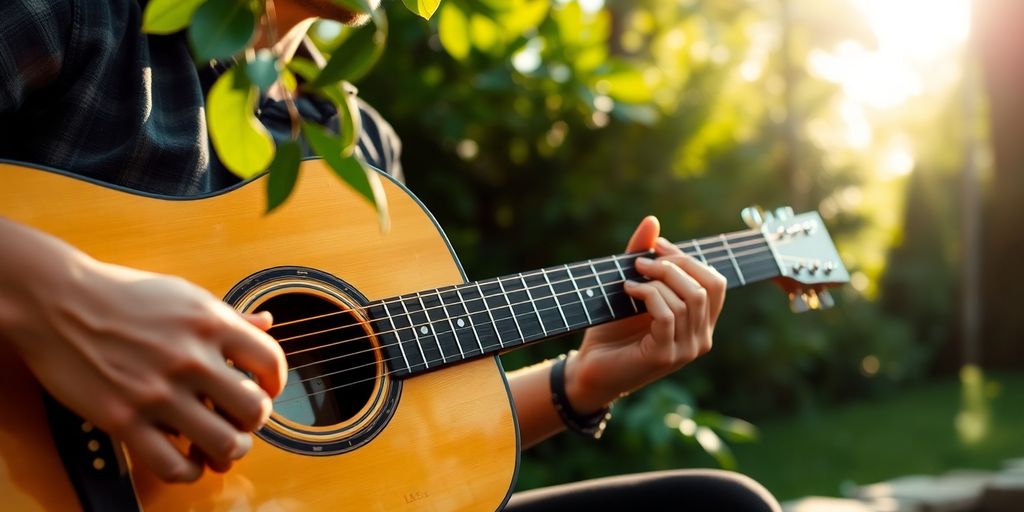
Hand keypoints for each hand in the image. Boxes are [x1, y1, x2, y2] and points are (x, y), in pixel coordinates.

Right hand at [0, 227, 285, 481]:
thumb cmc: (123, 295)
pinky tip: (188, 461)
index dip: (276, 382)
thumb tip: (266, 323)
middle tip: (241, 421)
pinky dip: (189, 472)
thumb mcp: (186, 295)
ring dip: (230, 451)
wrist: (58, 301)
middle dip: (254, 422)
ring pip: (224, 444)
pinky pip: (173, 466)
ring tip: (222, 446)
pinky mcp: (124, 419)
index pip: (272, 362)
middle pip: (254, 410)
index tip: (266, 389)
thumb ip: (229, 316)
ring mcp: (158, 392)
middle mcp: (191, 358)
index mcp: (211, 323)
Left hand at [565, 216, 726, 412]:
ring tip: (632, 276)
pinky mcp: (666, 356)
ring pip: (688, 299)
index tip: (658, 246)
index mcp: (701, 322)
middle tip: (642, 261)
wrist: (591, 369)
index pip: (715, 282)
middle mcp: (701, 338)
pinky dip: (648, 295)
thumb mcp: (633, 289)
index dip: (689, 258)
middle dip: (675, 265)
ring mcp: (686, 350)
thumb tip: (652, 221)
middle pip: (706, 286)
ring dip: (658, 279)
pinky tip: (628, 290)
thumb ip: (645, 258)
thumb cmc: (613, 331)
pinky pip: (668, 314)